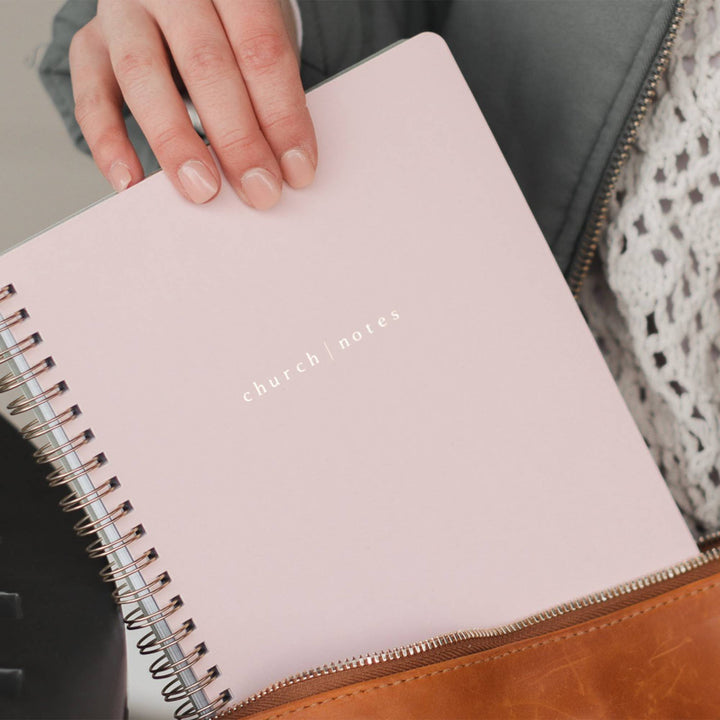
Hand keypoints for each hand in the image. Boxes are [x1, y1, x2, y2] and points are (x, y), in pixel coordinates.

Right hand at [69, 0, 316, 208]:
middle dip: (238, 138)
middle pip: (207, 64)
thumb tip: (276, 166)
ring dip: (175, 141)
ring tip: (201, 190)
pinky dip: (108, 141)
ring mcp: (124, 13)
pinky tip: (130, 181)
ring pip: (144, 76)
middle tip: (260, 190)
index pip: (261, 50)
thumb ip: (264, 90)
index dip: (283, 116)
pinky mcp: (90, 44)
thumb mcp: (258, 40)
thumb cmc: (231, 29)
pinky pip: (92, 94)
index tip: (299, 171)